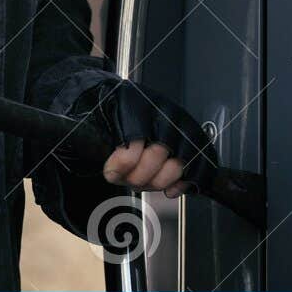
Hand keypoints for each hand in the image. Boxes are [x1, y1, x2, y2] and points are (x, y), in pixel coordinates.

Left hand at [76, 79, 215, 197]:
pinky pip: (197, 170)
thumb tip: (106, 167)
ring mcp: (182, 126)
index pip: (134, 138)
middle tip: (127, 180)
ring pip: (176, 166)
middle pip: (156, 155)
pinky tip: (168, 189)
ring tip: (144, 181)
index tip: (111, 173)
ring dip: (157, 182)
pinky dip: (182, 185)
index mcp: (135, 102)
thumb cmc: (111, 114)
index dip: (123, 163)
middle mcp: (162, 111)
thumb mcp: (94, 119)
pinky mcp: (196, 140)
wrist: (125, 103)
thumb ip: (94, 137)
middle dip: (138, 177)